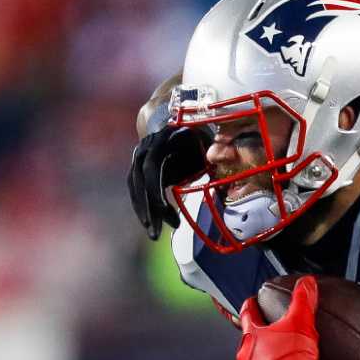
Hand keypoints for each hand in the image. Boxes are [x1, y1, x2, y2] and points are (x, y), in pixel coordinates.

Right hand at [127, 120, 210, 239]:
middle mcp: (146, 147)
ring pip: (135, 187)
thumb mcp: (208, 147)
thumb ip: (211, 164)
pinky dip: (142, 206)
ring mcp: (138, 155)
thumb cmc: (200, 139)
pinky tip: (151, 223)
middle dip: (148, 208)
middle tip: (156, 234)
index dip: (156, 192)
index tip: (165, 212)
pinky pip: (135, 189)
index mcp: (163, 140)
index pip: (152, 169)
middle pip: (139, 181)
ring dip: (143, 211)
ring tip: (154, 234)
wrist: (180, 124)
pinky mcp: (137, 166)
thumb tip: (224, 191)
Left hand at [237, 275, 321, 359]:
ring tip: (275, 356)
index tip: (253, 302)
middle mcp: (244, 354)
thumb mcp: (302, 321)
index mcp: (251, 334)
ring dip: (260, 357)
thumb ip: (303, 299)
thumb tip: (307, 282)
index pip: (246, 313)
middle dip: (258, 334)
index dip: (251, 306)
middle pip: (248, 338)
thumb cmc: (296, 354)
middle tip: (270, 332)